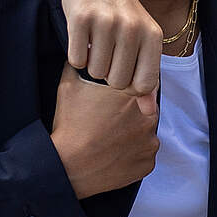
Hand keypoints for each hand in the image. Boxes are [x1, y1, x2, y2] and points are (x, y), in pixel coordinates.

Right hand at [51, 63, 160, 198]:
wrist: (67, 166)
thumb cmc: (69, 125)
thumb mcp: (69, 86)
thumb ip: (81, 64)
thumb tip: (86, 50)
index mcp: (134, 94)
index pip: (142, 83)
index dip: (131, 88)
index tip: (119, 97)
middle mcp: (149, 116)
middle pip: (147, 108)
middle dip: (132, 112)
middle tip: (111, 120)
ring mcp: (150, 142)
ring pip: (146, 133)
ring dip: (134, 134)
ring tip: (111, 139)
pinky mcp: (147, 163)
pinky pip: (144, 155)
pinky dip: (133, 155)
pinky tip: (114, 153)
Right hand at [64, 0, 161, 106]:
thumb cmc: (122, 11)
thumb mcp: (143, 40)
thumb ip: (147, 76)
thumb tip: (150, 113)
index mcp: (152, 36)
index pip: (144, 86)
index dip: (129, 85)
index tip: (124, 69)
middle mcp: (132, 28)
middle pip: (117, 82)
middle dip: (108, 74)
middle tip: (108, 51)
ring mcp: (106, 22)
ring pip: (95, 73)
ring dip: (92, 63)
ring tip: (96, 41)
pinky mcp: (80, 18)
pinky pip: (76, 60)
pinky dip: (76, 54)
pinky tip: (83, 36)